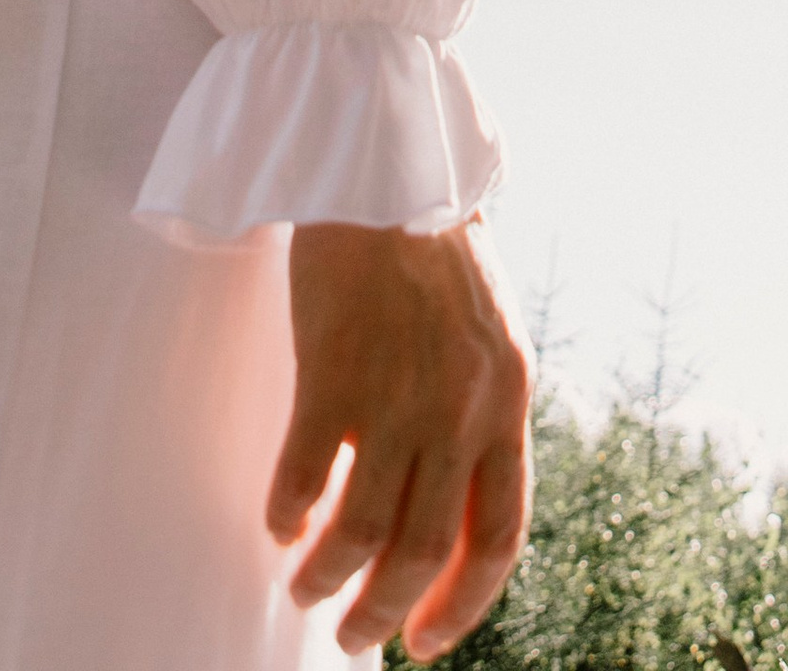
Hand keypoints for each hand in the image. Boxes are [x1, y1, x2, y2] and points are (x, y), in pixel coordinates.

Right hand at [267, 216, 532, 657]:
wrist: (388, 165)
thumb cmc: (435, 247)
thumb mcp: (488, 336)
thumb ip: (481, 413)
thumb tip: (453, 508)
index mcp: (509, 399)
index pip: (498, 536)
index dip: (464, 603)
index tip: (427, 641)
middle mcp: (461, 408)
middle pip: (423, 552)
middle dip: (382, 613)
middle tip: (353, 637)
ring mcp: (397, 392)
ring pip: (360, 533)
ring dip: (326, 579)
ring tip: (305, 590)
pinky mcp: (333, 371)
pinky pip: (302, 479)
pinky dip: (286, 516)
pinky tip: (278, 522)